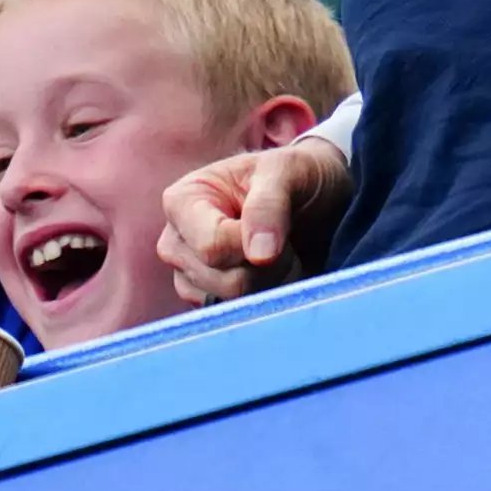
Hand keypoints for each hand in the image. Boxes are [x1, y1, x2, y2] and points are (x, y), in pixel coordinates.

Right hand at [158, 138, 351, 304]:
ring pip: (231, 304)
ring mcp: (191, 276)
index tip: (278, 229)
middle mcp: (177, 241)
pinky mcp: (208, 301)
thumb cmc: (294, 177)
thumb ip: (269, 205)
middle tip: (284, 241)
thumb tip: (259, 256)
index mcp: (183, 200)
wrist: (313, 200)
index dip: (251, 246)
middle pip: (222, 281)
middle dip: (267, 268)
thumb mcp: (287, 171)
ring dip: (270, 284)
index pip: (210, 246)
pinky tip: (274, 276)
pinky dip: (265, 300)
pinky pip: (235, 319)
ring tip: (281, 255)